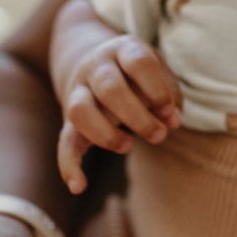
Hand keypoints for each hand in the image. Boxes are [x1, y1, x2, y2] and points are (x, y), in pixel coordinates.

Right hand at [58, 36, 181, 192]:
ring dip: (106, 135)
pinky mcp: (70, 118)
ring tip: (129, 146)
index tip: (171, 114)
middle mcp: (97, 67)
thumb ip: (169, 93)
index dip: (157, 90)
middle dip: (138, 117)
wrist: (95, 59)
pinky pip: (64, 140)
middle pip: (110, 88)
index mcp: (124, 50)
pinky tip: (79, 186)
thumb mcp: (158, 71)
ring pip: (80, 111)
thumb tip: (173, 120)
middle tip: (160, 136)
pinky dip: (69, 164)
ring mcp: (79, 91)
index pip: (139, 63)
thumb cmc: (139, 72)